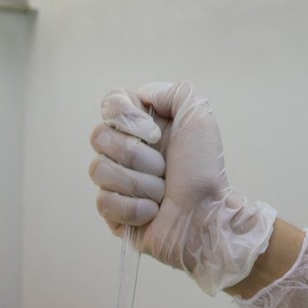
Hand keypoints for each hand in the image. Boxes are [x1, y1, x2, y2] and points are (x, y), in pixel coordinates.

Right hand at [89, 81, 276, 295]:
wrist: (208, 215)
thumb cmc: (205, 170)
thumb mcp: (198, 116)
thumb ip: (172, 92)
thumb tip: (140, 97)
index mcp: (141, 127)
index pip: (110, 105)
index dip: (127, 118)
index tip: (154, 134)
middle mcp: (124, 151)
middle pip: (99, 137)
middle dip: (136, 155)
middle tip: (163, 169)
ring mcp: (116, 183)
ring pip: (98, 170)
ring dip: (139, 183)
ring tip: (161, 193)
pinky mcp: (113, 214)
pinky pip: (104, 202)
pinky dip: (134, 208)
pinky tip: (152, 212)